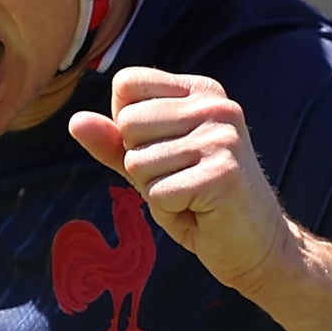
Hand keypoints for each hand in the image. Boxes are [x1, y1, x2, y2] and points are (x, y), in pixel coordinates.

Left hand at [69, 69, 298, 297]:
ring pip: (138, 161)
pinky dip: (169, 211)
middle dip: (140, 164)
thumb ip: (113, 142)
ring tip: (190, 195)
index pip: (126, 84)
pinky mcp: (222, 173)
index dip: (128, 128)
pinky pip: (157, 193)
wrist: (256, 246)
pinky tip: (200, 211)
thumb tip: (75, 121)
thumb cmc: (199, 202)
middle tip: (180, 180)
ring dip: (154, 190)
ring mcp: (222, 137)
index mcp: (200, 91)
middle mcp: (215, 105)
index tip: (167, 151)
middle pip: (128, 123)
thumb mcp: (150, 166)